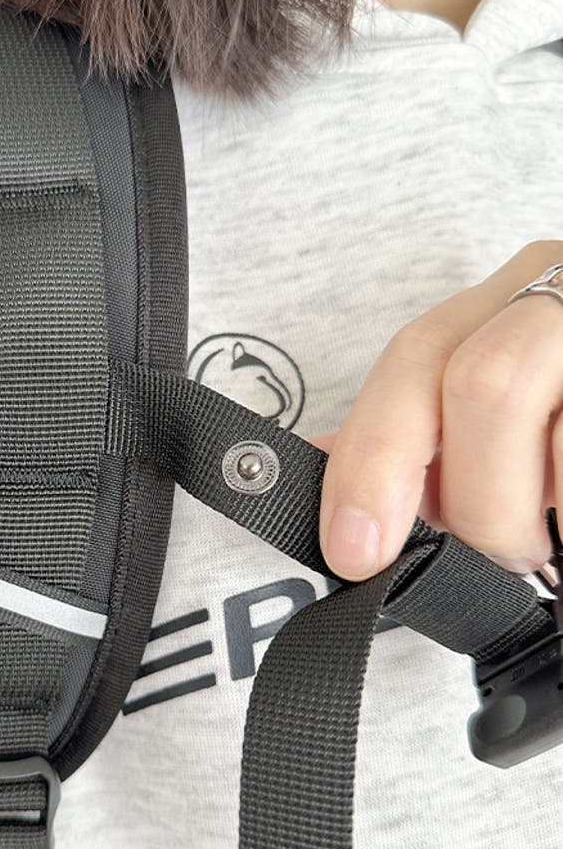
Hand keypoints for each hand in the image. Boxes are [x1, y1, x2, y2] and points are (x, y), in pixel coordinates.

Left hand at [317, 240, 562, 580]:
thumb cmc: (554, 407)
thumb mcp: (483, 399)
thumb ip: (406, 434)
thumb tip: (311, 463)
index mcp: (509, 299)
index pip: (415, 358)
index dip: (372, 459)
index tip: (353, 550)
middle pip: (482, 387)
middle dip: (478, 501)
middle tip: (501, 548)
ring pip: (558, 447)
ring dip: (542, 517)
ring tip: (553, 535)